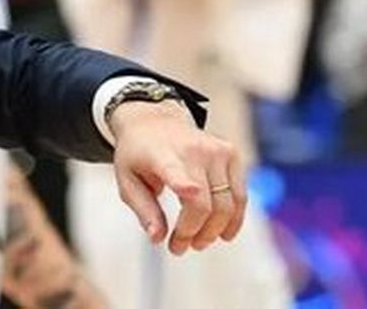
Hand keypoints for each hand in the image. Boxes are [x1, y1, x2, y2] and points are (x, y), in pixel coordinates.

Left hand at [109, 100, 246, 255]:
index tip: (190, 192)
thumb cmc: (138, 154)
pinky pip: (240, 196)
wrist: (155, 119)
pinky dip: (233, 219)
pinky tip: (223, 232)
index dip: (185, 184)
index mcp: (161, 154)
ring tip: (197, 242)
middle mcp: (193, 150)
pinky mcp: (232, 154)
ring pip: (227, 204)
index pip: (176, 170)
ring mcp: (217, 150)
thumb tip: (157, 238)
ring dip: (214, 231)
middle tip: (179, 247)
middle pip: (204, 204)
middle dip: (194, 233)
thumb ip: (143, 209)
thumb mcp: (127, 180)